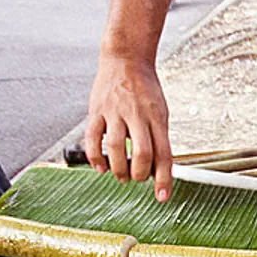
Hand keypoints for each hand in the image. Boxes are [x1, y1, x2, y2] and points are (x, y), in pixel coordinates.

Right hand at [85, 55, 173, 201]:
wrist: (126, 58)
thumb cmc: (145, 89)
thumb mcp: (160, 111)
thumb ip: (159, 139)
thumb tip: (158, 171)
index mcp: (157, 117)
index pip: (163, 154)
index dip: (164, 179)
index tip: (163, 197)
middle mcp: (136, 114)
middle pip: (141, 153)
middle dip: (139, 174)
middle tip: (137, 179)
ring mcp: (114, 111)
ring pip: (114, 148)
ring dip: (118, 169)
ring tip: (121, 176)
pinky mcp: (96, 110)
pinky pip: (92, 138)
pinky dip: (95, 157)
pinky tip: (100, 168)